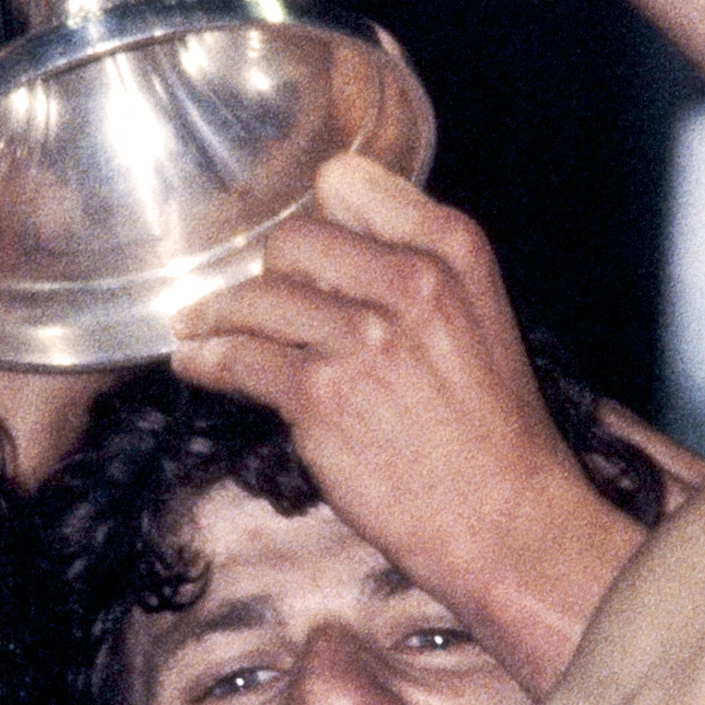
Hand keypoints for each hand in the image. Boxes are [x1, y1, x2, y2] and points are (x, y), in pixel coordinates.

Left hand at [170, 159, 636, 659]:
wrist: (507, 521)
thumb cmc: (494, 432)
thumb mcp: (483, 316)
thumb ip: (420, 264)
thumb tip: (335, 240)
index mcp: (453, 250)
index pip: (349, 183)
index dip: (319, 216)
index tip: (303, 251)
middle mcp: (410, 281)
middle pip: (292, 238)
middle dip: (269, 270)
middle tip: (262, 304)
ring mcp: (362, 338)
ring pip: (255, 296)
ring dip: (219, 315)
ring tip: (203, 327)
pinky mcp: (321, 397)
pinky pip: (237, 358)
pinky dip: (205, 360)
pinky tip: (197, 363)